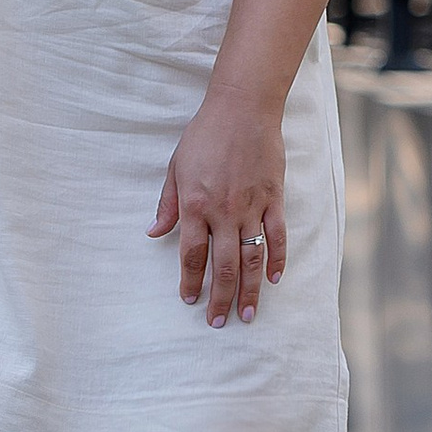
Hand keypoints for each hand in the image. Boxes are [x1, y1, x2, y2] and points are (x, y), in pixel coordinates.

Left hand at [151, 95, 286, 327]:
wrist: (242, 108)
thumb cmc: (204, 135)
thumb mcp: (175, 167)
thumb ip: (167, 205)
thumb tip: (153, 233)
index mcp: (195, 205)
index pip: (191, 255)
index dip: (190, 281)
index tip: (189, 300)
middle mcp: (224, 212)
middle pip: (223, 266)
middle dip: (220, 298)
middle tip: (219, 323)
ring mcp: (252, 207)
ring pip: (252, 259)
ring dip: (249, 290)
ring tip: (248, 314)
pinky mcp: (274, 198)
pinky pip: (278, 236)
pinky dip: (278, 260)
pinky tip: (274, 280)